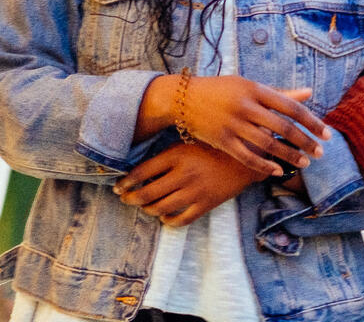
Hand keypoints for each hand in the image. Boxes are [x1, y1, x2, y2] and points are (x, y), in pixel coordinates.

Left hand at [115, 142, 270, 226]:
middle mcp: (183, 174)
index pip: (141, 172)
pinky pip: (180, 220)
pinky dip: (168, 221)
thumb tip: (140, 170)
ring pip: (160, 208)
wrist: (246, 159)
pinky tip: (165, 216)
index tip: (118, 186)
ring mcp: (195, 191)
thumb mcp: (188, 142)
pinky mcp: (206, 205)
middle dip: (130, 199)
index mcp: (177, 155)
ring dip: (148, 210)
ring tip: (145, 206)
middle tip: (125, 199)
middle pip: (146, 193)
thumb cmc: (213, 147)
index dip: (125, 182)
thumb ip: (166, 155)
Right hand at [176, 76, 329, 175]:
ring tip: (305, 163)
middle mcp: (246, 106)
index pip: (291, 107)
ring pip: (267, 144)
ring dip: (289, 155)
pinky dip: (264, 165)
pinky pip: (247, 157)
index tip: (327, 133)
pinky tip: (279, 170)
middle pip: (283, 127)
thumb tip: (309, 93)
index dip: (312, 121)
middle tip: (321, 152)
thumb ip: (279, 93)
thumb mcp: (249, 86)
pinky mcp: (221, 140)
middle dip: (305, 141)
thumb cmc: (222, 91)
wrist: (182, 99)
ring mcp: (233, 124)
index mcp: (255, 89)